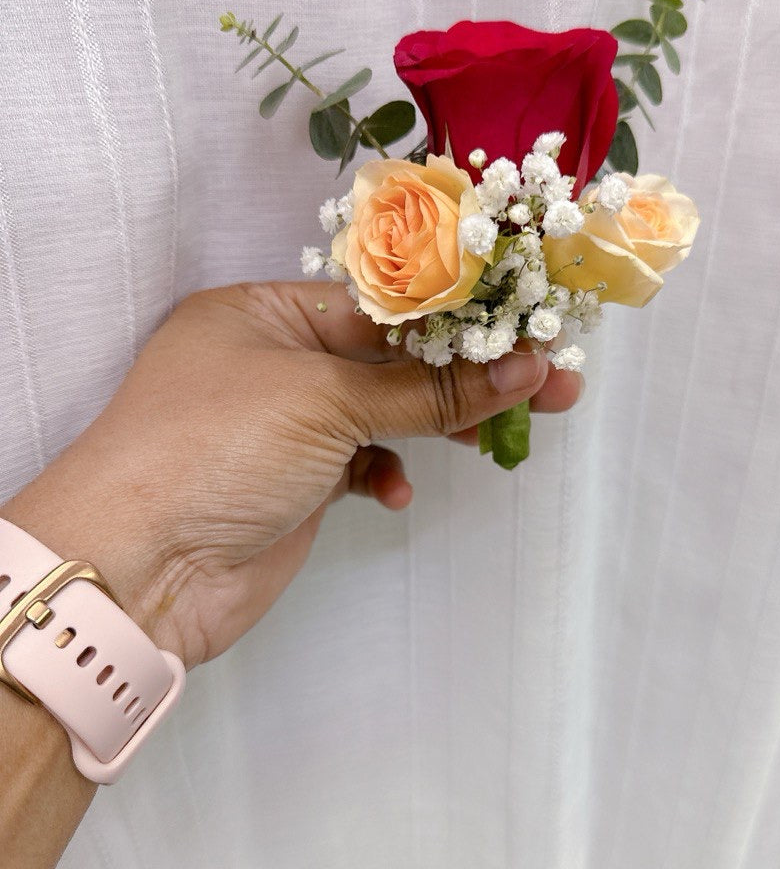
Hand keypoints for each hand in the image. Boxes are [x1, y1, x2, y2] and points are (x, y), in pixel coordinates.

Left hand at [4, 281, 579, 669]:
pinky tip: (396, 491)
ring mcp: (285, 426)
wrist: (137, 570)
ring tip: (507, 434)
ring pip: (385, 411)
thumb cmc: (214, 449)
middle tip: (554, 379)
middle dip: (468, 369)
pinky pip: (363, 463)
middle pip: (391, 355)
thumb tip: (526, 366)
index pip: (379, 299)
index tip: (529, 322)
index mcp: (263, 312)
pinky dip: (388, 471)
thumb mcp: (325, 401)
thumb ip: (428, 390)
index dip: (456, 312)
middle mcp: (273, 360)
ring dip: (443, 422)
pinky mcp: (296, 484)